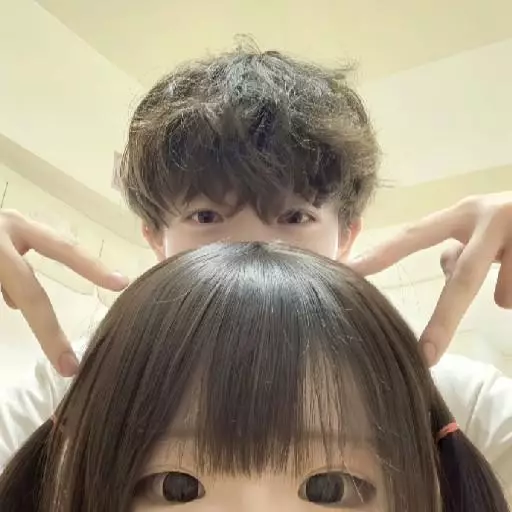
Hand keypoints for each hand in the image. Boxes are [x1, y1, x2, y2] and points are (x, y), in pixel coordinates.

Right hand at [0, 210, 128, 375]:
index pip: (63, 249)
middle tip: (69, 367)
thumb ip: (15, 268)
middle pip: (29, 293)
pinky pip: (1, 295)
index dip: (91, 266)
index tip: (122, 283)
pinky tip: (2, 296)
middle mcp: (1, 235)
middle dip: (49, 334)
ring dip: (14, 306)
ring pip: (12, 294)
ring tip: (43, 332)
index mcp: (17, 227)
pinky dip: (1, 296)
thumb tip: (16, 306)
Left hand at [349, 192, 511, 365]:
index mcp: (463, 212)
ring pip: (508, 293)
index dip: (381, 255)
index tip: (349, 272)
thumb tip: (442, 265)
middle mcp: (489, 216)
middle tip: (426, 356)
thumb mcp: (480, 226)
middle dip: (444, 321)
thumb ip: (455, 248)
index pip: (412, 236)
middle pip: (462, 278)